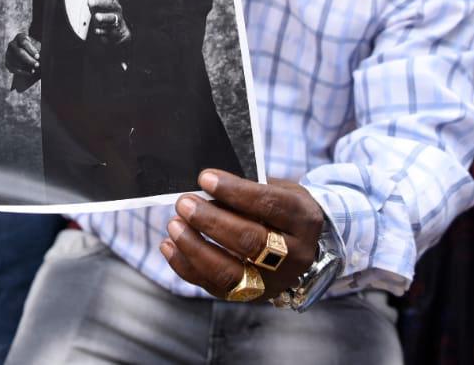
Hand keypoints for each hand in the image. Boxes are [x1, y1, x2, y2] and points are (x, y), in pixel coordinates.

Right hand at [5, 32, 40, 77]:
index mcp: (20, 37)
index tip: (38, 56)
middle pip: (19, 52)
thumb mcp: (38, 48)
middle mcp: (12, 44)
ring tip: (35, 69)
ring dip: (26, 66)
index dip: (31, 50)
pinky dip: (23, 72)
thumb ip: (39, 49)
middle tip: (37, 65)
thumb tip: (40, 54)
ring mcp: (8, 54)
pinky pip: (13, 69)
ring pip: (16, 61)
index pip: (23, 42)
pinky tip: (30, 72)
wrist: (30, 61)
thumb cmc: (36, 52)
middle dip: (29, 59)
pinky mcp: (7, 63)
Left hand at [79, 0, 129, 44]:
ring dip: (104, 17)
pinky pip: (109, 31)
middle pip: (110, 4)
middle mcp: (115, 9)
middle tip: (90, 2)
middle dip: (100, 3)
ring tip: (97, 17)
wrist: (117, 31)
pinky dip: (103, 31)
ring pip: (111, 18)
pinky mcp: (113, 31)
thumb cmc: (106, 12)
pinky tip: (97, 30)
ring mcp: (115, 21)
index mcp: (112, 0)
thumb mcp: (98, 1)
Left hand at [160, 170, 325, 299]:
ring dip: (195, 247)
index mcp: (304, 219)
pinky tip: (170, 245)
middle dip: (211, 221)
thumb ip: (247, 188)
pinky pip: (214, 286)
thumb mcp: (277, 188)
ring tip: (174, 225)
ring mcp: (273, 281)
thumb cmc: (281, 208)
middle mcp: (295, 255)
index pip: (268, 204)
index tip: (205, 178)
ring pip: (230, 271)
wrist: (299, 243)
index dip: (234, 191)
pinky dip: (186, 266)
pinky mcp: (251, 295)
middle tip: (184, 203)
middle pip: (250, 241)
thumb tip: (204, 186)